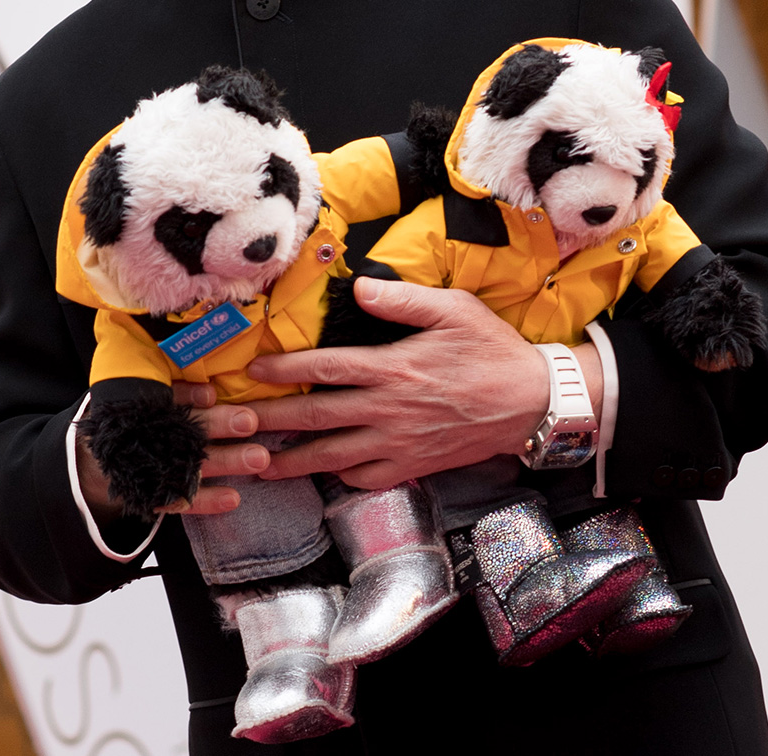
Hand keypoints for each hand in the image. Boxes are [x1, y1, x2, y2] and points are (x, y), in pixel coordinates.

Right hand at [74, 383, 267, 522]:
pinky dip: (208, 500)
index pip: (169, 398)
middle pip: (186, 429)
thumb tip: (212, 383)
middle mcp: (153, 437)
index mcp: (150, 409)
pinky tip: (233, 499)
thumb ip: (178, 387)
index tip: (212, 393)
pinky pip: (183, 501)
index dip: (190, 395)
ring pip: (193, 463)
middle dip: (219, 424)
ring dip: (227, 461)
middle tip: (250, 421)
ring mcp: (155, 468)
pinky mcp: (157, 495)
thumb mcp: (150, 395)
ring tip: (259, 458)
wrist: (98, 459)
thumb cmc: (142, 417)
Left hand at [243, 278, 601, 490]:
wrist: (532, 402)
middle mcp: (389, 410)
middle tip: (235, 426)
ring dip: (291, 462)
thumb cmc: (492, 350)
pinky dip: (339, 478)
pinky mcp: (414, 465)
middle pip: (316, 419)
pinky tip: (323, 472)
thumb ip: (402, 299)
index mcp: (393, 368)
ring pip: (333, 457)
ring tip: (259, 465)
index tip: (254, 371)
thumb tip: (361, 289)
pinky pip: (366, 479)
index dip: (284, 371)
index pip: (324, 370)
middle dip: (271, 423)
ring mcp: (400, 443)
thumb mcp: (453, 309)